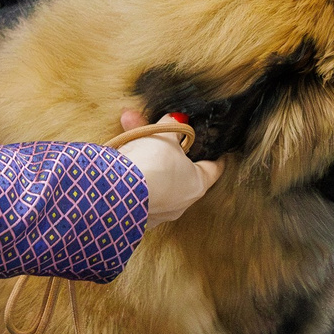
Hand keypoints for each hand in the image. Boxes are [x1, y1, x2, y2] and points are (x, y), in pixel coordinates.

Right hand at [118, 110, 221, 225]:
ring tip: (128, 133)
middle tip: (154, 129)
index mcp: (197, 184)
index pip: (212, 168)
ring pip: (156, 177)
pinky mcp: (137, 215)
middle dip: (164, 146)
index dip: (212, 155)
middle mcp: (181, 202)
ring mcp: (159, 211)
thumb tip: (176, 119)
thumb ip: (173, 126)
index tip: (214, 149)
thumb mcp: (165, 136)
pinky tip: (121, 159)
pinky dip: (132, 174)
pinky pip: (139, 189)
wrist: (119, 191)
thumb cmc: (151, 164)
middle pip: (178, 168)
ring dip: (144, 156)